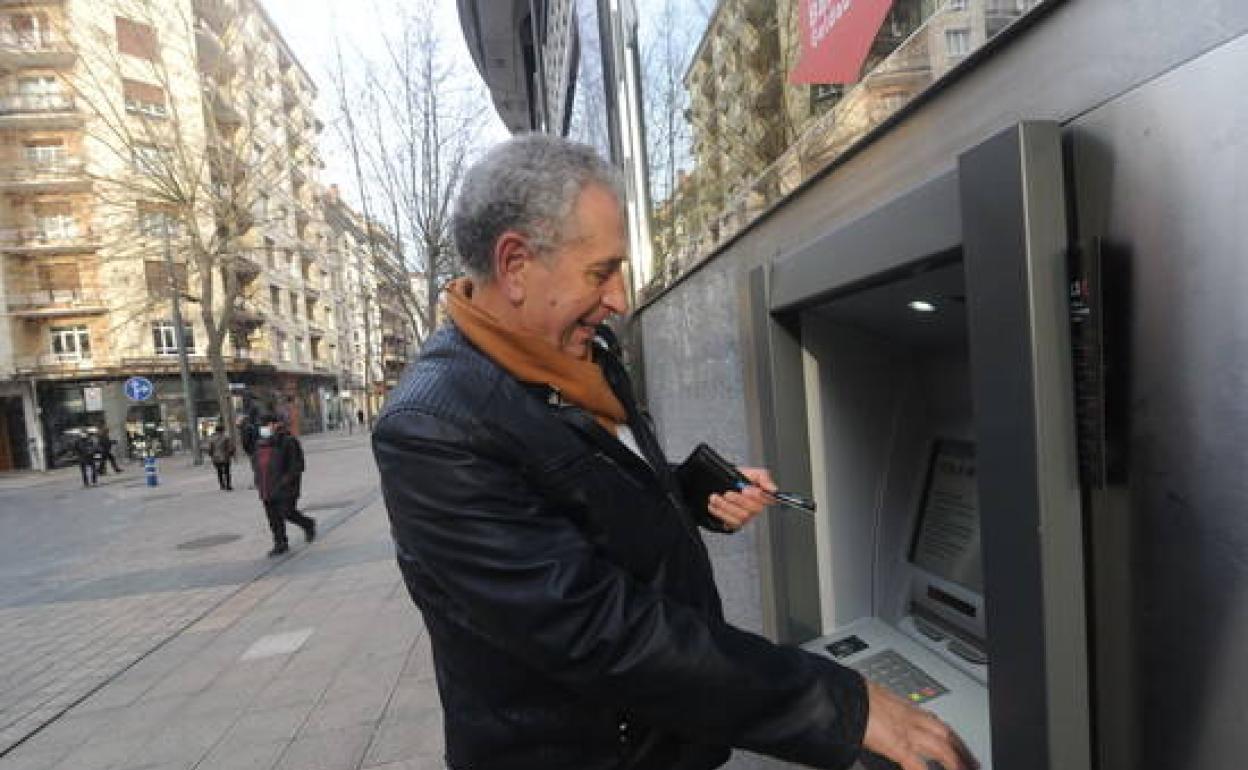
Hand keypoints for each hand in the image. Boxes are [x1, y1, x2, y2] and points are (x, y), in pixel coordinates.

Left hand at [707, 467, 776, 530]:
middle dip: (738, 500)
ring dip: (725, 506)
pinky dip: (720, 512)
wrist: (715, 485)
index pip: (769, 499)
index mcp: (761, 495)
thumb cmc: (734, 479)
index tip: (747, 489)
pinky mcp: (734, 524)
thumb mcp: (749, 472)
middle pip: (754, 509)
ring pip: (741, 516)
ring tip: (715, 497)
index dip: (759, 496)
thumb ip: (763, 477)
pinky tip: (714, 505)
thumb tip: (773, 489)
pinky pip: (730, 522)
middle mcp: (755, 508)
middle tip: (728, 493)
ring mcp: (745, 517)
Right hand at [862, 680, 978, 769]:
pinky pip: (919, 765)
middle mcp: (911, 717)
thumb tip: (878, 710)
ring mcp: (907, 731)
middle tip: (973, 764)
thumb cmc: (851, 696)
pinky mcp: (898, 745)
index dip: (951, 737)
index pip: (935, 722)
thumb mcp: (871, 699)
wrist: (841, 696)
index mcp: (905, 706)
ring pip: (942, 749)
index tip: (957, 745)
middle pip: (947, 735)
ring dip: (955, 763)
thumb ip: (882, 708)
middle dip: (962, 751)